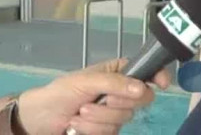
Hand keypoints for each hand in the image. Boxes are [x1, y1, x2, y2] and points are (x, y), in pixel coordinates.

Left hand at [16, 58, 170, 134]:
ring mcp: (114, 113)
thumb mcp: (87, 81)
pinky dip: (92, 130)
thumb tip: (143, 89)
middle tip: (98, 101)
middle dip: (116, 104)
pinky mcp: (106, 131)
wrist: (38, 119)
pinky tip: (77, 126)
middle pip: (140, 100)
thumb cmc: (61, 92)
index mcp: (118, 73)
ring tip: (78, 114)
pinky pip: (111, 133)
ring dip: (97, 119)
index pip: (146, 72)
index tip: (162, 84)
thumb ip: (115, 83)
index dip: (158, 76)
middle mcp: (120, 92)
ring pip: (124, 119)